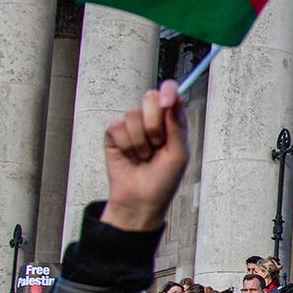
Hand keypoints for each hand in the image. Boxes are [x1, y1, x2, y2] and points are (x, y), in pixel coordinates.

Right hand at [101, 82, 188, 231]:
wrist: (140, 201)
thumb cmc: (163, 181)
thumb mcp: (179, 154)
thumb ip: (177, 126)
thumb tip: (175, 99)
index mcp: (171, 121)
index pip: (170, 93)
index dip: (168, 91)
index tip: (167, 101)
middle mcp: (152, 120)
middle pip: (149, 97)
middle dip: (154, 122)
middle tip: (158, 144)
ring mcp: (132, 127)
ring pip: (132, 114)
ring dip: (140, 141)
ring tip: (144, 156)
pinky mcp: (114, 136)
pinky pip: (117, 127)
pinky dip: (126, 145)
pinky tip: (130, 158)